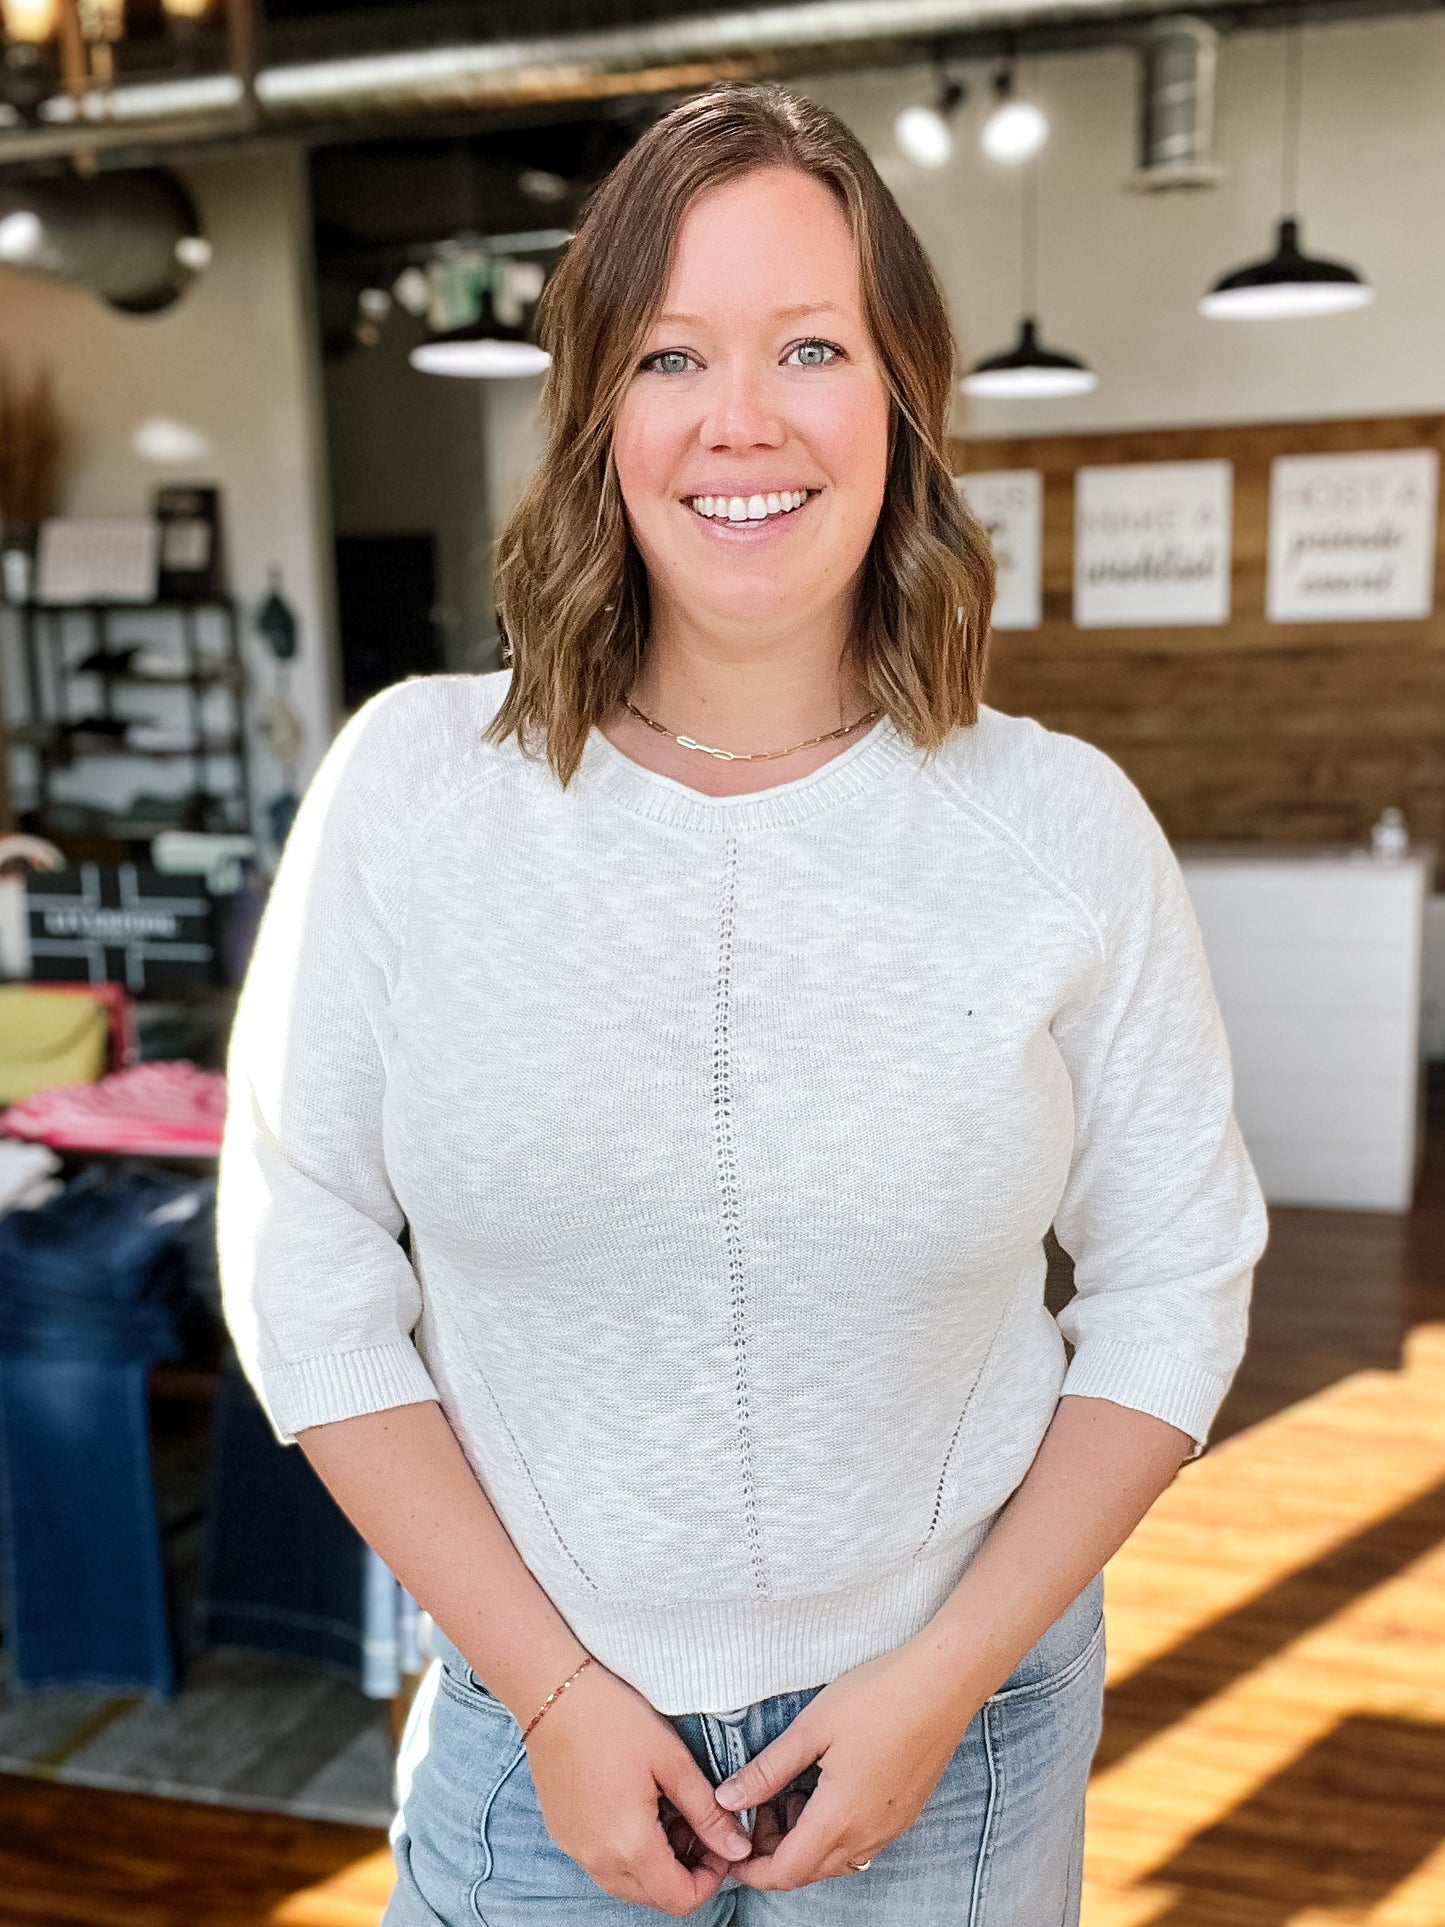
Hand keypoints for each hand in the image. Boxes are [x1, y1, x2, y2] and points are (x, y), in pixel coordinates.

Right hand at [522, 1661, 753, 1916]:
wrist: (551, 1694)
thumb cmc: (613, 1719)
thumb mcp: (671, 1760)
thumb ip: (706, 1812)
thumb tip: (738, 1849)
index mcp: (630, 1845)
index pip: (679, 1900)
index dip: (710, 1881)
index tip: (720, 1843)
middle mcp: (598, 1860)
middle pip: (654, 1897)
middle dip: (686, 1872)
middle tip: (698, 1824)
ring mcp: (576, 1851)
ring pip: (628, 1885)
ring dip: (657, 1866)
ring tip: (670, 1814)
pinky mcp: (564, 1836)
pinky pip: (604, 1866)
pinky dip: (629, 1855)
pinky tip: (639, 1811)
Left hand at [714, 1640, 978, 1890]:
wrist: (944, 1684)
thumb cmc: (878, 1698)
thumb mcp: (811, 1728)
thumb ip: (767, 1770)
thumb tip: (729, 1799)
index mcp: (838, 1819)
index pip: (785, 1873)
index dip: (753, 1870)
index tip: (732, 1850)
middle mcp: (867, 1836)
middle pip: (809, 1871)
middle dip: (774, 1853)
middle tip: (757, 1808)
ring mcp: (890, 1828)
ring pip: (836, 1860)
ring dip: (804, 1844)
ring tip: (788, 1794)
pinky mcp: (905, 1814)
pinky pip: (860, 1843)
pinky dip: (832, 1833)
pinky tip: (824, 1790)